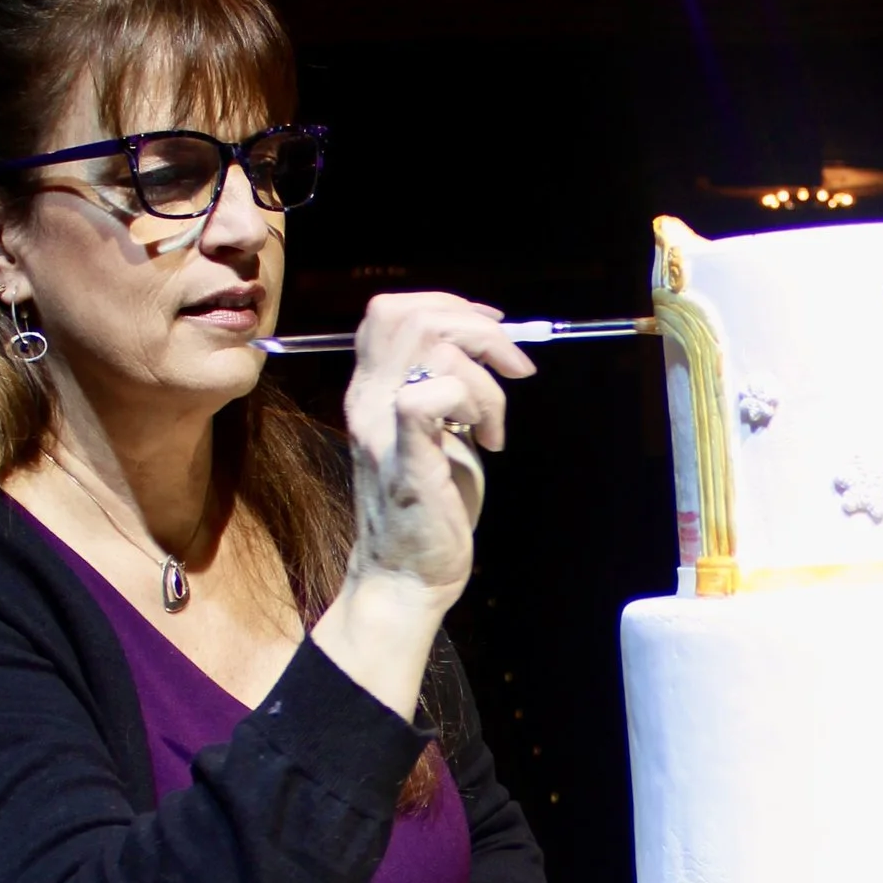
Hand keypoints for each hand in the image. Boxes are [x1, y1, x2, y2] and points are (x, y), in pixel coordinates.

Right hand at [343, 291, 534, 611]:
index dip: (448, 304)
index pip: (390, 311)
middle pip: (411, 315)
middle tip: (514, 368)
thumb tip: (484, 349)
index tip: (494, 328)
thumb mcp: (435, 433)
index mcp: (371, 390)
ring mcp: (383, 429)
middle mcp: (367, 401)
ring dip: (486, 379)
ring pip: (434, 348)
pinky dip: (476, 404)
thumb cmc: (428, 508)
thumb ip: (445, 390)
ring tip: (495, 424)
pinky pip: (430, 398)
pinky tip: (490, 441)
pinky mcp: (406, 459)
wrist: (406, 577)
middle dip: (478, 329)